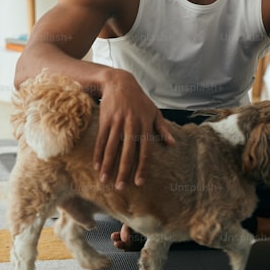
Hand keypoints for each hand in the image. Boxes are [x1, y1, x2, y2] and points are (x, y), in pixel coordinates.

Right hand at [93, 70, 174, 189]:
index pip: (145, 151)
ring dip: (107, 166)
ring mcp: (117, 122)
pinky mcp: (105, 119)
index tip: (139, 183)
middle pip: (127, 153)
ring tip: (104, 181)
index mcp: (145, 126)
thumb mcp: (154, 111)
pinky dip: (98, 154)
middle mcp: (131, 125)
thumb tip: (172, 144)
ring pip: (112, 148)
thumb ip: (162, 129)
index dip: (142, 168)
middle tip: (120, 188)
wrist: (119, 82)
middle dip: (123, 172)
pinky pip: (101, 140)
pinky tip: (96, 165)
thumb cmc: (139, 99)